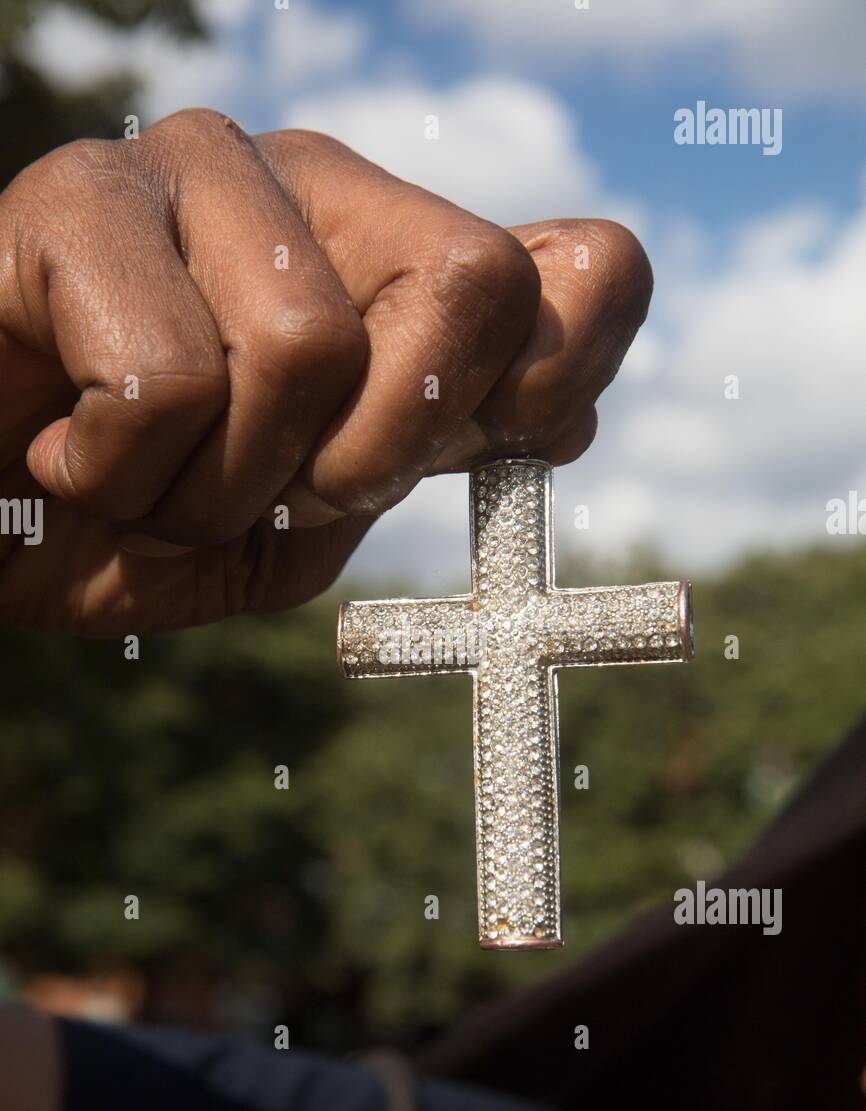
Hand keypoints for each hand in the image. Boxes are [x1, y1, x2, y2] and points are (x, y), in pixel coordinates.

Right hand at [0, 110, 651, 634]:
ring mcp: (198, 172)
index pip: (582, 265)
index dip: (566, 370)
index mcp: (393, 261)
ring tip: (144, 480)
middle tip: (271, 490)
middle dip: (375, 451)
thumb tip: (571, 413)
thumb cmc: (139, 524)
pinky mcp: (75, 196)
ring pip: (307, 348)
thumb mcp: (309, 518)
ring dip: (221, 483)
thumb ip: (424, 457)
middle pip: (478, 283)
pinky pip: (166, 378)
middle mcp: (316, 189)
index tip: (485, 448)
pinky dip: (119, 473)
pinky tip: (64, 452)